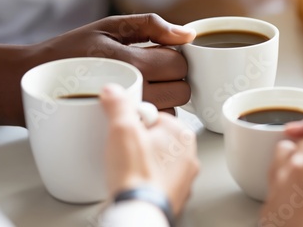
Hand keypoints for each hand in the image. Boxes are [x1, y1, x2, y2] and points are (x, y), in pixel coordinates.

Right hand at [0, 13, 194, 126]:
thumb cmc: (72, 51)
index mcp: (135, 64)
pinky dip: (153, 115)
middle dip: (173, 79)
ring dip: (166, 99)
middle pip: (183, 90)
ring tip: (142, 88)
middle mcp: (137, 93)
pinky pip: (155, 125)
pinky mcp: (124, 133)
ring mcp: (130, 116)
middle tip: (151, 72)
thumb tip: (188, 34)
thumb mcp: (110, 26)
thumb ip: (151, 26)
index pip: (180, 64)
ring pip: (174, 110)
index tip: (157, 55)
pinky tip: (136, 103)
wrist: (33, 82)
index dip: (173, 57)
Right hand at [100, 84, 198, 215]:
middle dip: (140, 143)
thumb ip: (118, 105)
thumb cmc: (137, 173)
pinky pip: (159, 181)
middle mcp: (189, 156)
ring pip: (159, 161)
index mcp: (182, 134)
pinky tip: (135, 183)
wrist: (140, 210)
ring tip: (128, 168)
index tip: (126, 130)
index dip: (136, 123)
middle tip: (124, 150)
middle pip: (158, 139)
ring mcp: (184, 178)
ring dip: (145, 163)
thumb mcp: (122, 128)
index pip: (157, 118)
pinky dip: (148, 181)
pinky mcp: (175, 196)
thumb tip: (113, 91)